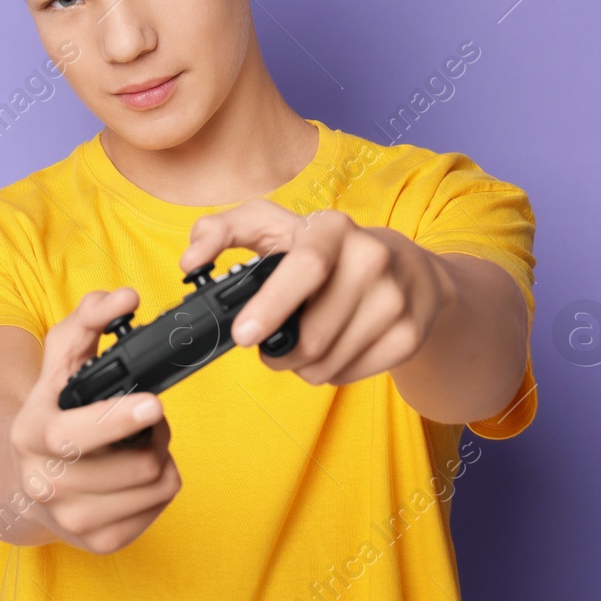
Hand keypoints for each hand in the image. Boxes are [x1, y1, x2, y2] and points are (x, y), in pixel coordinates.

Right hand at [7, 288, 182, 553]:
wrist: (24, 477)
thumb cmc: (52, 409)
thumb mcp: (60, 358)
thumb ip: (89, 317)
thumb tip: (125, 296)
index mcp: (32, 436)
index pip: (75, 435)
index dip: (117, 420)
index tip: (152, 404)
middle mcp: (46, 484)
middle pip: (137, 465)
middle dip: (155, 432)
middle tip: (147, 415)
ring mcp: (72, 520)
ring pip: (157, 485)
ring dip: (160, 455)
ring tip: (139, 442)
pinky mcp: (100, 543)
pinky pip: (161, 507)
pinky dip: (159, 485)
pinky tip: (135, 471)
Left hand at [177, 202, 452, 386]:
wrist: (409, 269)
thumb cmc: (322, 248)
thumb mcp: (272, 226)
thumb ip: (221, 231)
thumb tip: (191, 262)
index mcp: (333, 228)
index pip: (305, 267)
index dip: (271, 306)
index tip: (243, 336)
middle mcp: (372, 257)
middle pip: (313, 333)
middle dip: (278, 354)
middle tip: (266, 350)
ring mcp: (396, 298)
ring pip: (329, 361)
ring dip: (302, 366)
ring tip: (301, 346)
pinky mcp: (409, 334)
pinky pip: (351, 374)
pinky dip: (330, 372)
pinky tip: (332, 349)